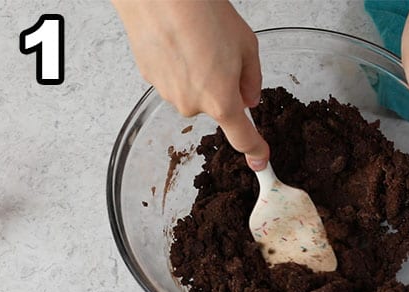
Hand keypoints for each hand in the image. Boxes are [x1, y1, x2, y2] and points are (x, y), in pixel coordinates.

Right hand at [111, 0, 268, 169]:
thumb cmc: (202, 13)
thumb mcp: (247, 45)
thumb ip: (252, 79)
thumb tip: (249, 99)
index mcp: (221, 102)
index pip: (242, 137)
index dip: (255, 150)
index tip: (260, 159)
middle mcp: (192, 104)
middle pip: (216, 106)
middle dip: (223, 86)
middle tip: (220, 53)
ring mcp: (167, 92)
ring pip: (193, 92)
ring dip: (198, 74)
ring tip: (196, 40)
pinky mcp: (147, 77)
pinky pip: (172, 78)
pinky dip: (178, 64)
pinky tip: (177, 39)